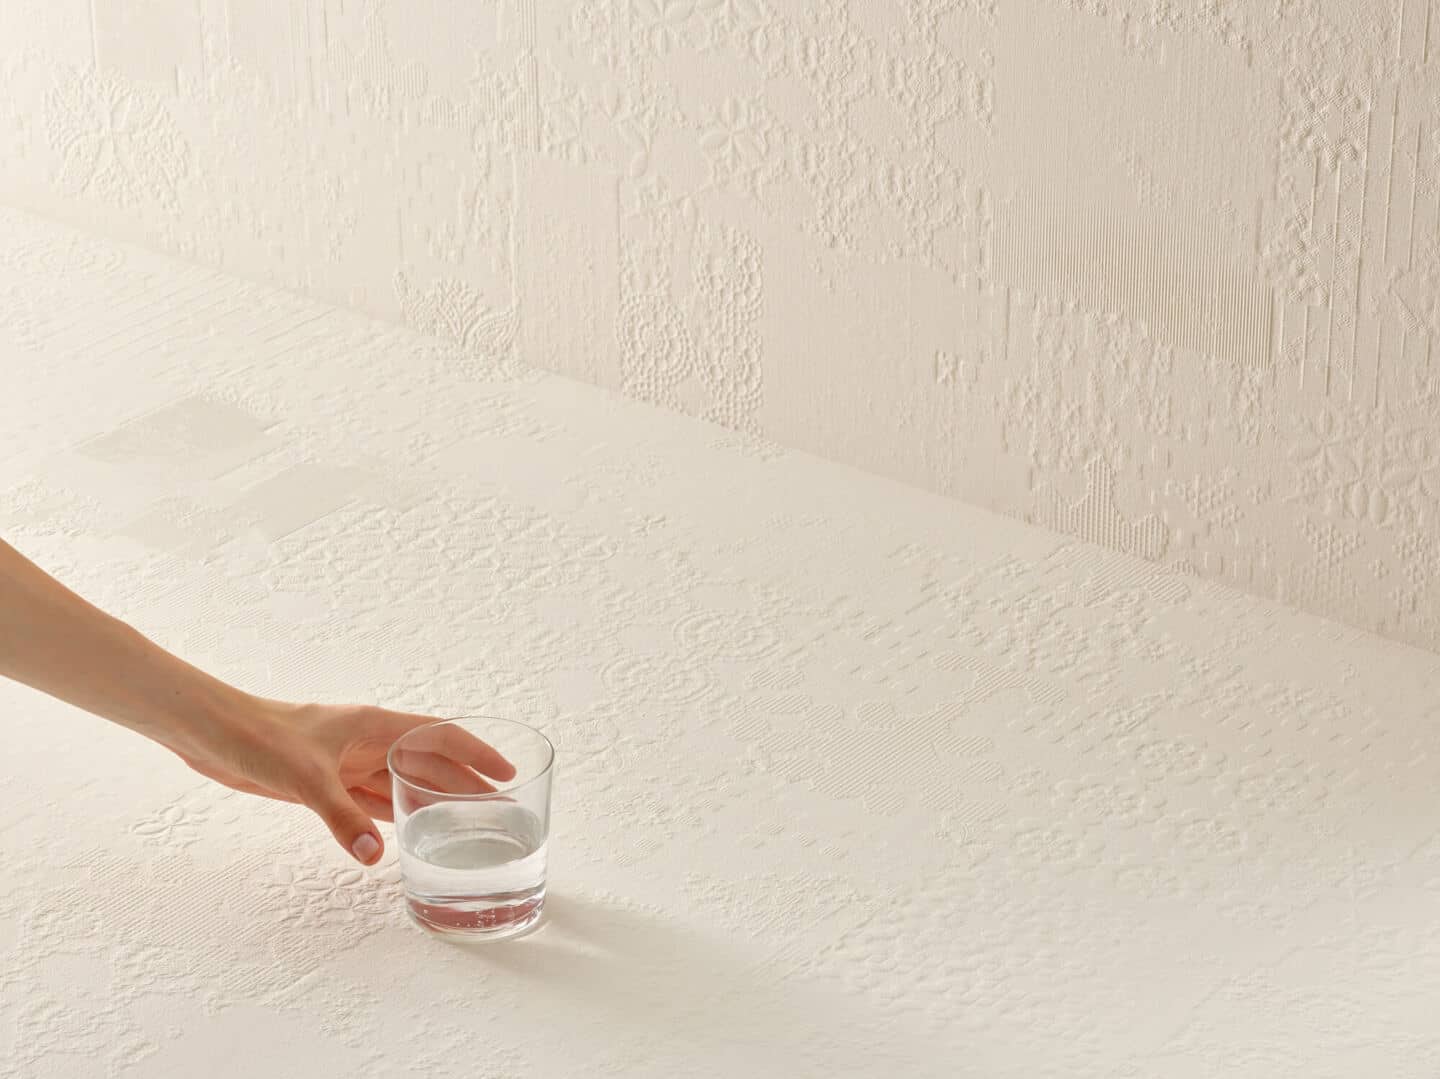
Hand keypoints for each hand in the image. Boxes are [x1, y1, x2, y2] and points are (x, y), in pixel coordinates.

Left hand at [163, 697, 516, 864]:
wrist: (210, 733)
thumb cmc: (257, 737)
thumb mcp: (305, 778)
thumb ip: (343, 818)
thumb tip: (377, 857)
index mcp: (376, 726)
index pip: (442, 735)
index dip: (478, 753)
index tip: (508, 773)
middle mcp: (369, 743)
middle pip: (429, 763)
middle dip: (465, 783)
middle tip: (502, 812)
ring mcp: (348, 763)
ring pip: (404, 783)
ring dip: (434, 801)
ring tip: (467, 826)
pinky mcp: (326, 782)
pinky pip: (373, 801)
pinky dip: (396, 816)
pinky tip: (409, 834)